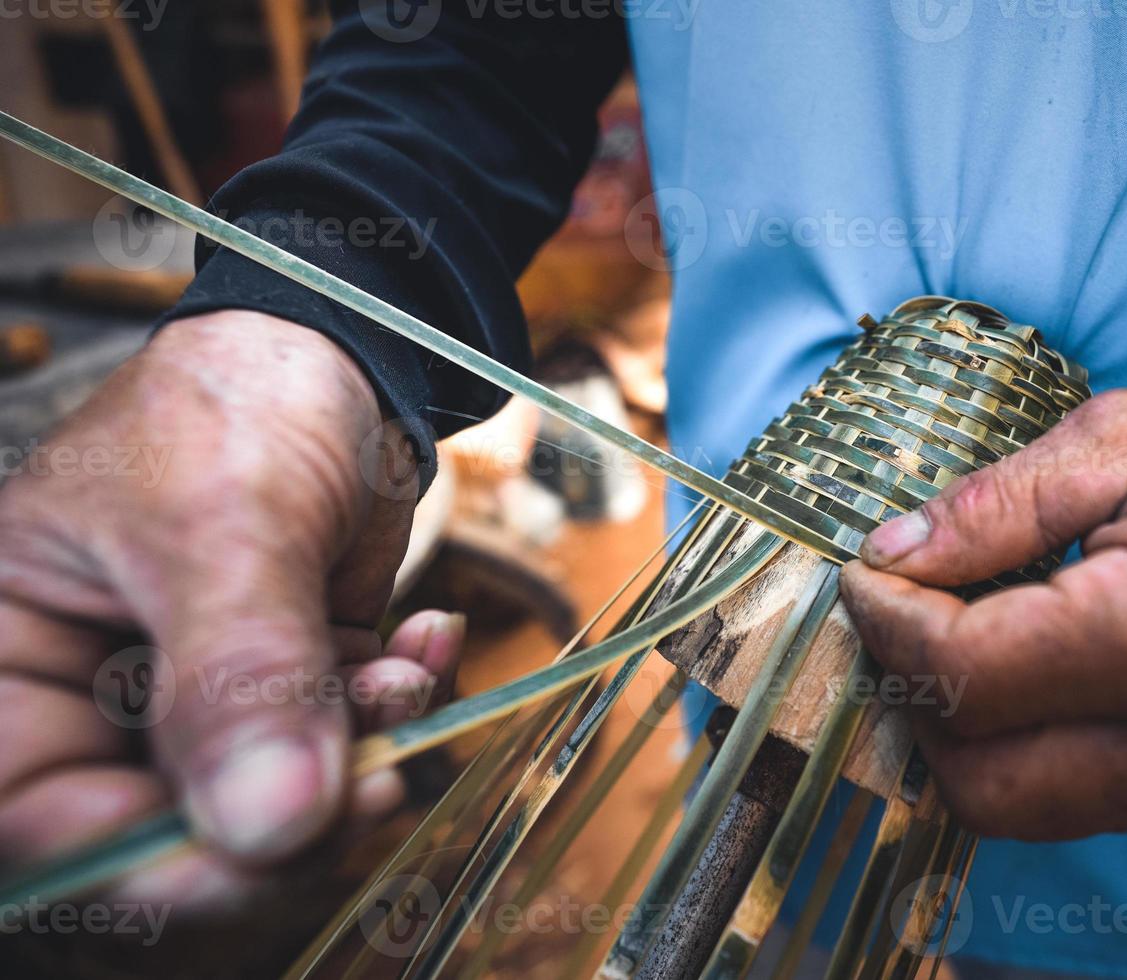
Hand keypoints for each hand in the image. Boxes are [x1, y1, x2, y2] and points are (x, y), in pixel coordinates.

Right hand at [0, 311, 463, 906]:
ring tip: (403, 673)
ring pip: (272, 798)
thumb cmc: (231, 403)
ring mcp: (193, 700)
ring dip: (358, 754)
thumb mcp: (221, 522)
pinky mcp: (282, 687)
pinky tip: (425, 643)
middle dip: (287, 815)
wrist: (328, 350)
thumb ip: (237, 671)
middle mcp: (88, 699)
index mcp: (8, 662)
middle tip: (375, 780)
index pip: (38, 821)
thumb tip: (271, 825)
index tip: (272, 848)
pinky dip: (393, 707)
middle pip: (166, 835)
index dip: (150, 867)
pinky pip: (339, 743)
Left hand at [840, 381, 1126, 838]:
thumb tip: (891, 556)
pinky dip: (1025, 753)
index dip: (888, 625)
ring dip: (962, 738)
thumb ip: (991, 508)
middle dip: (913, 701)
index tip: (866, 575)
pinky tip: (1022, 676)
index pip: (966, 676)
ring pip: (1024, 811)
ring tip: (953, 645)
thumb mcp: (1122, 440)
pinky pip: (1081, 804)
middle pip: (979, 778)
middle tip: (900, 617)